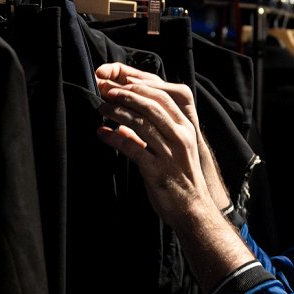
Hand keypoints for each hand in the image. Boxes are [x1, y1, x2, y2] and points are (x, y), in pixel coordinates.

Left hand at [93, 62, 256, 293]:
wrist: (192, 210)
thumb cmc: (179, 180)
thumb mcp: (169, 151)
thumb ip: (147, 135)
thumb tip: (121, 125)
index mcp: (186, 128)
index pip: (162, 96)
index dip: (138, 86)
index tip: (118, 83)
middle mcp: (180, 137)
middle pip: (151, 104)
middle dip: (125, 93)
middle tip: (104, 90)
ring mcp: (170, 153)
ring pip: (141, 122)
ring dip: (117, 112)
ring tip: (101, 107)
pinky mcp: (158, 171)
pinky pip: (133, 148)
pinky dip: (115, 138)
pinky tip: (102, 134)